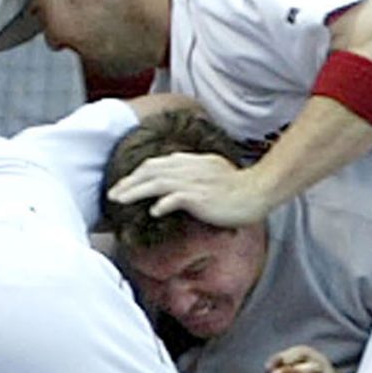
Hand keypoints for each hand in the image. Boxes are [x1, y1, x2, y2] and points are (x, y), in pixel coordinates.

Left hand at [107, 152, 274, 227]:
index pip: (158, 163)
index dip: (138, 172)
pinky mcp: (199, 196)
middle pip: (151, 170)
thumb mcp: (215, 171)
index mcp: (192, 161)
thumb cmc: (240, 186)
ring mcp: (193, 181)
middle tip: (112, 193)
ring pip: (155, 183)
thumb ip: (196, 173)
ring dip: (134, 191)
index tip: (126, 182)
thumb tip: (178, 186)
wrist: (259, 191)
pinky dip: (161, 204)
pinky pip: (173, 199)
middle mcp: (189, 168)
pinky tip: (152, 212)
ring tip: (119, 201)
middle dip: (128, 181)